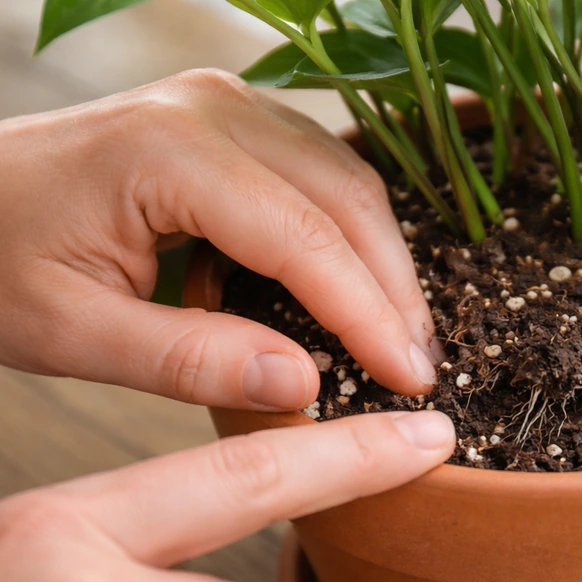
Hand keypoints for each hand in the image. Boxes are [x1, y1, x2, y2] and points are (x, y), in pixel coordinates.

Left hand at [0, 68, 440, 407]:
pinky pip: (322, 173)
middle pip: (348, 199)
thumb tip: (306, 387)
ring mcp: (228, 102)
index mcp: (169, 151)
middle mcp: (214, 107)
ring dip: (383, 262)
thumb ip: (189, 361)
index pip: (306, 240)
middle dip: (394, 291)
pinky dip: (352, 235)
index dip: (369, 317)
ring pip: (348, 181)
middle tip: (420, 369)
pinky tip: (358, 289)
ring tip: (399, 338)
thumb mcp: (70, 330)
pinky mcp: (234, 118)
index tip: (411, 381)